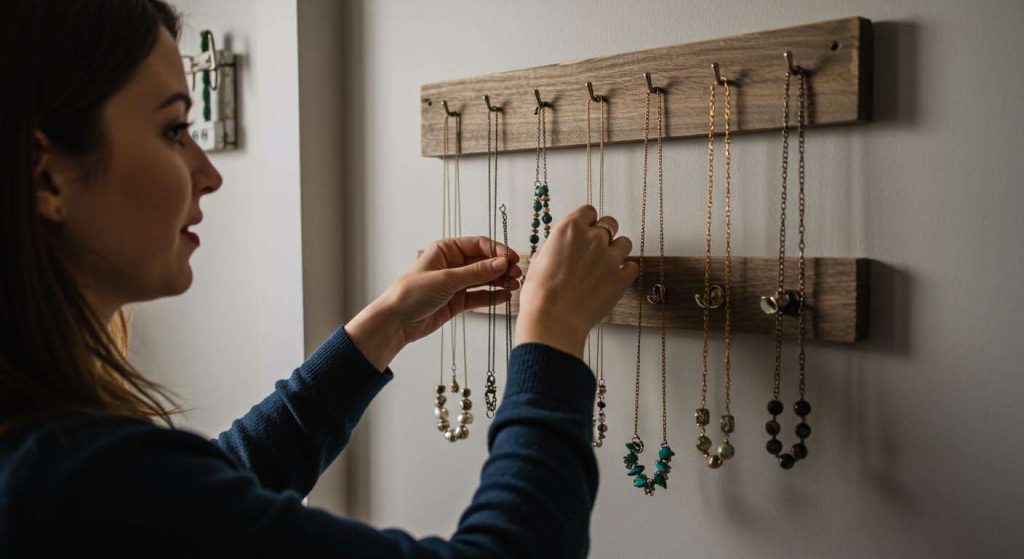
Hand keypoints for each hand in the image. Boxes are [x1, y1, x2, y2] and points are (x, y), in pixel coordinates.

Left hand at [346, 236, 521, 370]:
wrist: (396, 321)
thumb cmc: (412, 293)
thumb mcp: (446, 279)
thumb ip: (476, 272)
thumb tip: (502, 262)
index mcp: (446, 250)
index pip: (479, 244)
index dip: (497, 251)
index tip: (512, 259)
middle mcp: (453, 264)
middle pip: (485, 262)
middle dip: (502, 267)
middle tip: (517, 274)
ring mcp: (456, 283)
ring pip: (485, 279)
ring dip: (500, 281)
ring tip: (514, 286)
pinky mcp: (458, 301)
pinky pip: (480, 296)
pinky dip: (493, 296)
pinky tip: (505, 296)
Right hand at [516, 205, 638, 359]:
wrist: (552, 320)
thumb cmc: (540, 294)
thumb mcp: (540, 260)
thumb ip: (557, 246)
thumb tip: (564, 246)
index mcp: (570, 229)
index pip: (589, 211)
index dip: (588, 221)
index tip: (586, 231)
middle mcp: (593, 238)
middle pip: (610, 223)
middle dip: (604, 234)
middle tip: (596, 249)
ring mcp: (610, 258)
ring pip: (625, 243)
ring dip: (617, 251)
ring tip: (605, 266)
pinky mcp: (621, 278)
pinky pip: (633, 267)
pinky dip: (626, 271)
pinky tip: (616, 278)